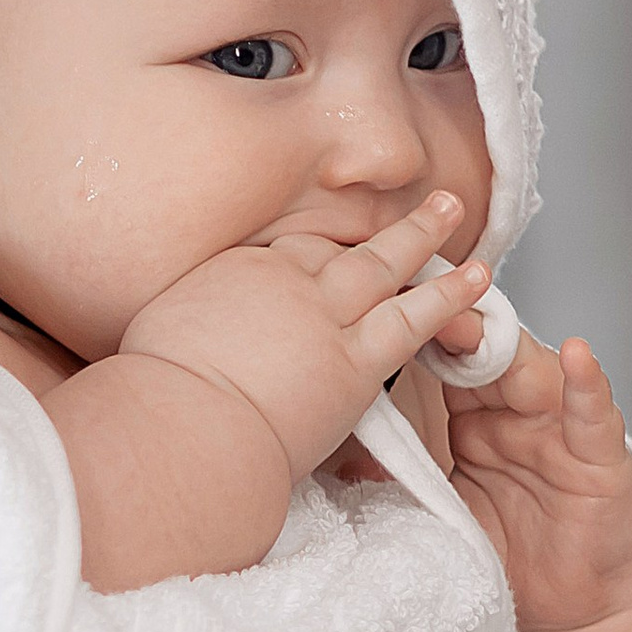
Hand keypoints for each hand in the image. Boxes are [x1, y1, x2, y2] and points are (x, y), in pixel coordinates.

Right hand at [120, 192, 490, 488]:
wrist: (179, 427)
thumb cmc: (155, 399)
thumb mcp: (160, 334)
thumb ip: (192, 325)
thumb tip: (185, 338)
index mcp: (236, 272)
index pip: (290, 246)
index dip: (321, 243)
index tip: (337, 241)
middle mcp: (284, 282)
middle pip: (341, 245)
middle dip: (381, 224)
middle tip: (416, 204)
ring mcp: (323, 318)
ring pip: (383, 266)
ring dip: (422, 237)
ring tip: (453, 213)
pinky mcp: (354, 363)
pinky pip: (412, 321)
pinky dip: (447, 295)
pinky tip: (476, 279)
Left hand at [418, 327, 631, 631]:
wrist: (582, 610)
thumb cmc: (518, 555)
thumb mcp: (447, 513)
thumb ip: (406, 481)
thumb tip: (335, 462)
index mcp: (479, 423)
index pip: (449, 365)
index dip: (424, 337)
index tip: (388, 309)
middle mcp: (521, 417)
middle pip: (489, 358)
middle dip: (459, 330)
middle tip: (426, 303)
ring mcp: (563, 433)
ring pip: (537, 374)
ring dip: (509, 348)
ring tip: (481, 325)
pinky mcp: (604, 460)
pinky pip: (595, 416)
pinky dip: (587, 385)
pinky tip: (577, 355)